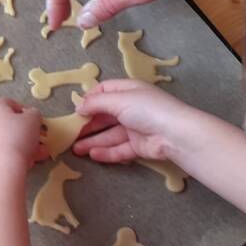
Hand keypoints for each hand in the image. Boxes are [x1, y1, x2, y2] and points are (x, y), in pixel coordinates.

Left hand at [0, 99, 44, 178]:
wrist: (1, 170)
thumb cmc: (18, 138)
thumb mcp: (34, 119)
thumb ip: (34, 114)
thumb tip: (30, 115)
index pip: (8, 103)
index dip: (24, 111)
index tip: (34, 121)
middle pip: (6, 125)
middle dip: (24, 133)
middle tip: (38, 141)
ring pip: (3, 141)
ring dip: (20, 146)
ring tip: (36, 156)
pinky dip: (9, 157)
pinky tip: (23, 165)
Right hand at [74, 79, 200, 161]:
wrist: (175, 134)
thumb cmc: (146, 109)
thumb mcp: (118, 99)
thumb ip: (95, 103)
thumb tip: (78, 106)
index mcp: (128, 90)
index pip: (104, 91)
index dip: (90, 99)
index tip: (76, 109)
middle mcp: (131, 108)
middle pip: (104, 116)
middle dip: (88, 124)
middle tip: (70, 134)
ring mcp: (135, 128)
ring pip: (110, 135)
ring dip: (93, 141)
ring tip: (75, 149)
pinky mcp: (138, 146)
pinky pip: (119, 149)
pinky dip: (106, 152)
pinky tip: (92, 155)